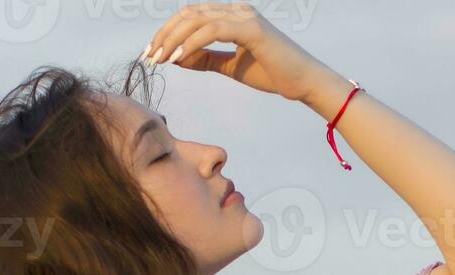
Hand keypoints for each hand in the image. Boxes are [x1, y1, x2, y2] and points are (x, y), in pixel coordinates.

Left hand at [141, 1, 328, 102]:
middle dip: (165, 34)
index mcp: (233, 16)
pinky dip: (192, 43)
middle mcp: (238, 10)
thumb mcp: (232, 66)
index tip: (153, 52)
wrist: (305, 83)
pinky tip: (178, 58)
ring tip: (160, 58)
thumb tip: (176, 58)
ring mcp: (245, 16)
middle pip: (190, 14)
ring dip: (173, 39)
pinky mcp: (251, 29)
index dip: (168, 31)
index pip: (192, 16)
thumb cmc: (274, 74)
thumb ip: (206, 59)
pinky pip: (212, 30)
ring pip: (198, 19)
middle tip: (149, 56)